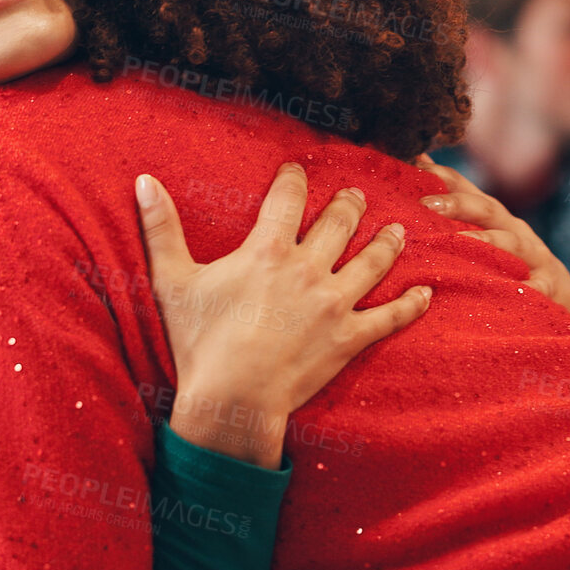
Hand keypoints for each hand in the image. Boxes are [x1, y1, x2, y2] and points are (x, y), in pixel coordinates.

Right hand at [138, 163, 431, 467]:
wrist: (232, 399)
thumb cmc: (200, 342)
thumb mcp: (173, 281)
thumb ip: (161, 228)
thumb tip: (143, 182)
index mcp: (268, 249)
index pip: (289, 198)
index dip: (294, 178)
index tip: (297, 170)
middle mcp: (308, 268)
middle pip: (340, 222)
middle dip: (350, 204)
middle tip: (357, 196)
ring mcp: (334, 303)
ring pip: (373, 261)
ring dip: (388, 242)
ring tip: (397, 230)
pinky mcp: (350, 337)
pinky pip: (391, 317)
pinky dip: (412, 304)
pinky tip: (427, 293)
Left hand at [411, 154, 569, 318]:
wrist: (560, 296)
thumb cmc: (510, 261)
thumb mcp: (483, 233)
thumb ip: (450, 208)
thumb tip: (416, 163)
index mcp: (492, 217)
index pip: (465, 187)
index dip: (441, 175)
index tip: (412, 164)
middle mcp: (513, 230)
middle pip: (486, 210)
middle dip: (457, 203)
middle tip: (426, 203)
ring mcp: (533, 256)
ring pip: (511, 244)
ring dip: (486, 241)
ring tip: (461, 241)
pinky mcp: (548, 285)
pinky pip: (537, 286)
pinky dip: (525, 288)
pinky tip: (512, 291)